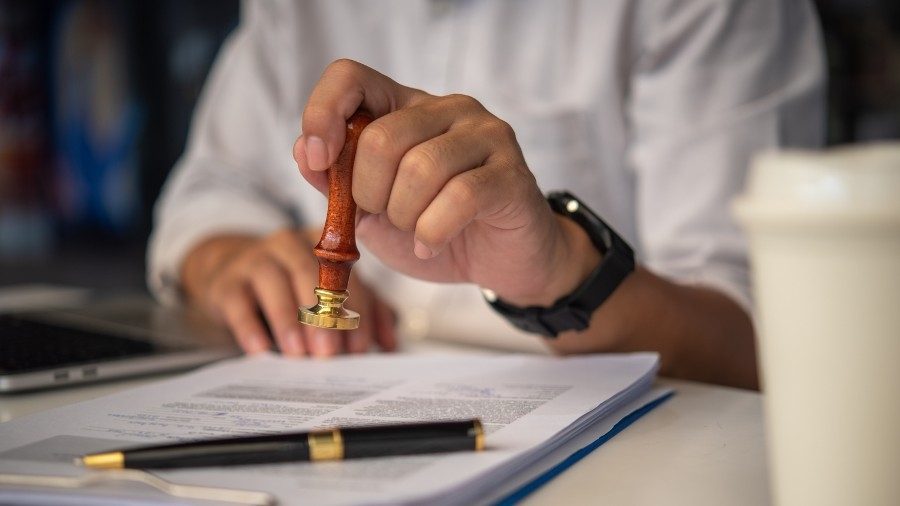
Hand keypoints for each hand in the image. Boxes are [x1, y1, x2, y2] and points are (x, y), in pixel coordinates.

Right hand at [180, 228, 396, 356]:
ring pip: (273, 283)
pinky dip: (248, 326)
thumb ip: (365, 312)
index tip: (360, 349)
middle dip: (323, 316)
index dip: (356, 311)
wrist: (231, 278)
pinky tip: (259, 349)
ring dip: (287, 320)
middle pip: (311, 274)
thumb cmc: (292, 290)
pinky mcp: (227, 281)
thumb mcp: (330, 296)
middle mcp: (289, 244)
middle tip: (330, 353)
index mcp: (323, 245)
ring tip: (298, 354)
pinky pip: (238, 301)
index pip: (349, 276)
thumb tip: (391, 343)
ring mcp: (255, 259)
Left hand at [294, 59, 600, 306]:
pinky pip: (458, 198)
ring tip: (415, 233)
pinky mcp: (512, 173)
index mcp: (407, 108)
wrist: (500, 263)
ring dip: (405, 217)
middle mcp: (449, 109)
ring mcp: (486, 136)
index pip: (351, 77)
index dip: (323, 113)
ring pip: (420, 168)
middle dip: (369, 194)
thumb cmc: (435, 232)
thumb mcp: (372, 213)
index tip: (322, 161)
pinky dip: (433, 233)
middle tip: (387, 217)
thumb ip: (337, 183)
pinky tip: (432, 245)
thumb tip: (305, 151)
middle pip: (381, 138)